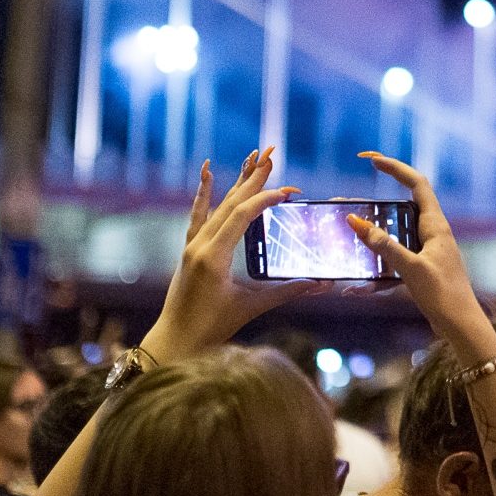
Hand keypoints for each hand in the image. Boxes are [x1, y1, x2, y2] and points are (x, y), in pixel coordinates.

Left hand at [139, 149, 325, 361]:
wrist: (175, 340)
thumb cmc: (211, 328)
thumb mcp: (251, 307)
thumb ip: (287, 292)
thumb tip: (320, 285)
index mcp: (214, 256)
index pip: (242, 216)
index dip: (266, 199)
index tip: (288, 191)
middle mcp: (200, 244)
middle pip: (230, 203)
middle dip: (253, 179)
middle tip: (271, 155)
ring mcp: (192, 245)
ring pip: (217, 205)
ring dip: (236, 181)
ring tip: (251, 158)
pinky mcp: (189, 250)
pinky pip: (198, 215)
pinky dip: (204, 193)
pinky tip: (207, 173)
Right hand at [352, 154, 488, 343]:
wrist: (462, 327)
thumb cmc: (444, 296)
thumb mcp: (411, 269)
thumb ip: (384, 246)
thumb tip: (357, 222)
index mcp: (436, 226)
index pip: (416, 184)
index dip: (395, 168)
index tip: (371, 159)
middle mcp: (432, 233)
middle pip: (401, 207)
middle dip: (373, 206)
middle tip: (345, 205)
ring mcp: (427, 251)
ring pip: (394, 237)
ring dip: (371, 240)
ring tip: (346, 239)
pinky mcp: (422, 270)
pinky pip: (394, 264)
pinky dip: (377, 272)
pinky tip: (358, 290)